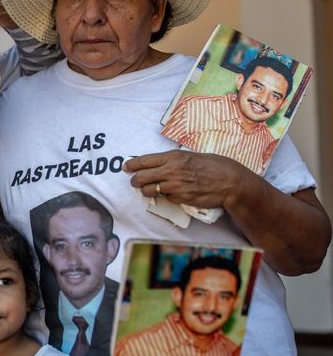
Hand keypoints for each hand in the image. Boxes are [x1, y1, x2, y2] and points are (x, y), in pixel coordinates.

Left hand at [123, 150, 253, 210]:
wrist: (230, 181)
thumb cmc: (214, 166)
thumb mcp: (191, 156)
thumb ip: (173, 160)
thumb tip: (156, 164)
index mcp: (173, 157)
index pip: (144, 160)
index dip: (132, 165)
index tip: (126, 167)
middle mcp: (171, 170)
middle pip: (141, 177)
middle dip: (135, 181)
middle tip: (135, 182)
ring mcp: (175, 186)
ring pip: (148, 191)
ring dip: (146, 191)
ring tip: (150, 189)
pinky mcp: (180, 198)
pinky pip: (166, 198)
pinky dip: (167, 197)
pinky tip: (175, 193)